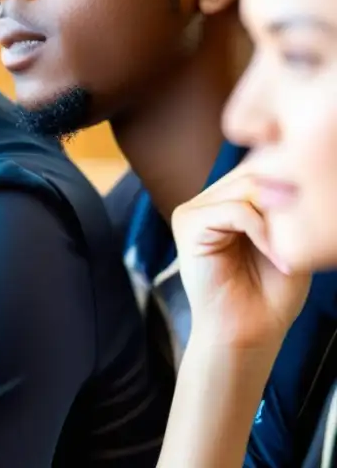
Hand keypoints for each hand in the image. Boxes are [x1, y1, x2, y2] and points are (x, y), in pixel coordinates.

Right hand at [172, 163, 310, 350]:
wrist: (248, 333)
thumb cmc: (271, 293)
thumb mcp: (289, 239)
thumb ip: (285, 205)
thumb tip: (293, 170)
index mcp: (225, 200)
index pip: (259, 167)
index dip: (289, 182)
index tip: (312, 215)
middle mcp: (205, 200)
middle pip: (255, 171)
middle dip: (287, 200)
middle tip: (304, 235)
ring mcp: (193, 211)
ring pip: (247, 186)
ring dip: (278, 218)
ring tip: (290, 251)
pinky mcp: (188, 224)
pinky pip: (236, 210)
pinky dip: (264, 233)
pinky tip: (277, 258)